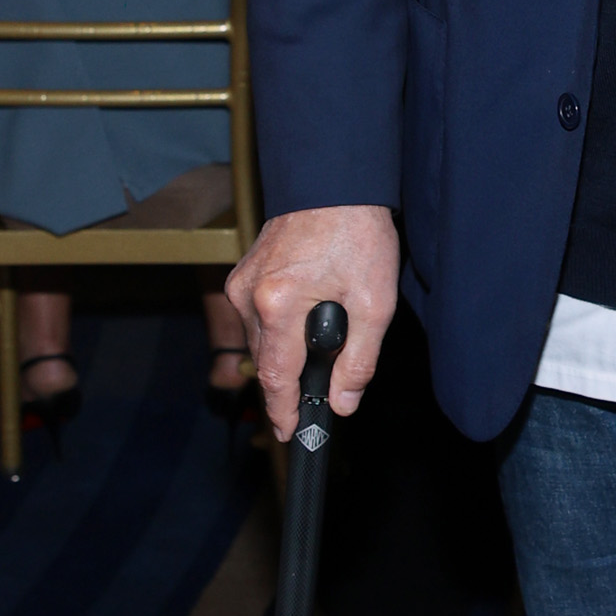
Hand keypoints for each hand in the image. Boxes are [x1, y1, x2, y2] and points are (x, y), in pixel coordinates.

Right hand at [225, 204, 398, 436]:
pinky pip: (257, 317)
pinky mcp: (243, 271)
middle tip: (316, 397)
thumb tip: (342, 402)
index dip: (283, 411)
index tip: (289, 434)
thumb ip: (359, 359)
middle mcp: (249, 295)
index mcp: (278, 305)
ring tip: (321, 345)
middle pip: (266, 361)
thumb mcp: (374, 302)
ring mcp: (241, 281)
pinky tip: (307, 319)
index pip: (276, 377)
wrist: (335, 182)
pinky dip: (279, 328)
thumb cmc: (357, 233)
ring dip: (286, 353)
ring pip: (261, 340)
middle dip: (290, 382)